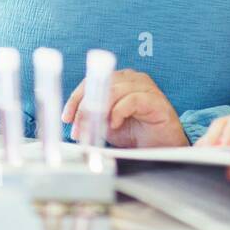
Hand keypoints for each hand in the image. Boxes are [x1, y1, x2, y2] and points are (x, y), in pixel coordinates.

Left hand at [62, 69, 187, 148]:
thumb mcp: (107, 126)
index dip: (76, 98)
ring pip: (114, 90)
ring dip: (99, 111)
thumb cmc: (136, 135)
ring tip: (92, 129)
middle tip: (77, 128)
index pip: (92, 81)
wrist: (163, 150)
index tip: (66, 118)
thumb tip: (71, 121)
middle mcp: (132, 79)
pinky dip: (118, 112)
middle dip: (85, 107)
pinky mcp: (156, 101)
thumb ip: (92, 118)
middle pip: (101, 84)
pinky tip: (113, 125)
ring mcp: (145, 87)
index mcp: (119, 80)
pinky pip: (132, 100)